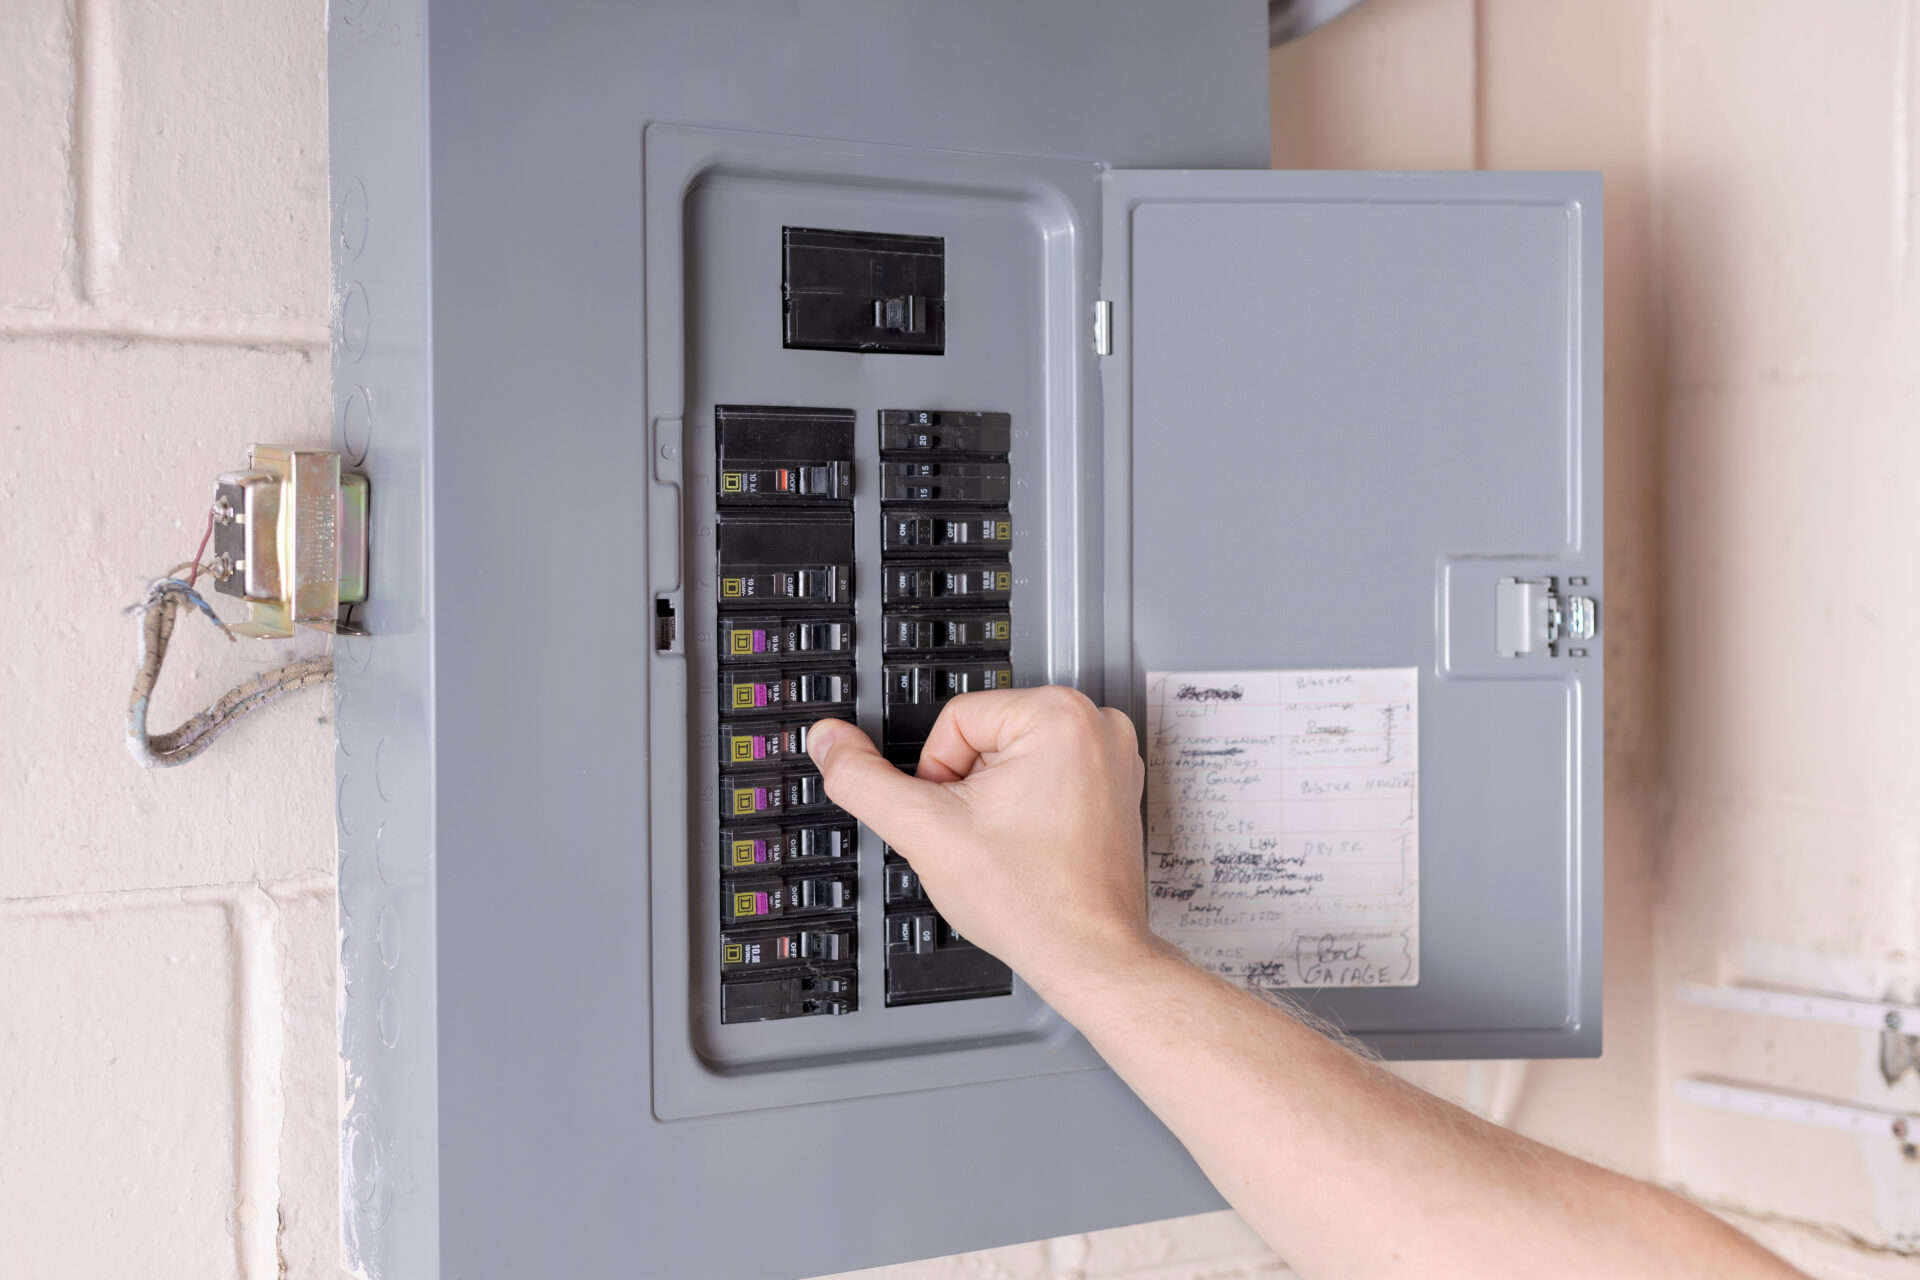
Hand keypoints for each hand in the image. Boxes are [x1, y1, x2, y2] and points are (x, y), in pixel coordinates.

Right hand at [807, 687, 1159, 995]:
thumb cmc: (1032, 902)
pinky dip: (1028, 811)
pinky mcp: (1115, 786)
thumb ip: (863, 780)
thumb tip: (830, 740)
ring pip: (1010, 760)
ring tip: (1015, 848)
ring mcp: (1112, 755)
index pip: (954, 722)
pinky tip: (1034, 850)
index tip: (963, 819)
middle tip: (989, 839)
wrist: (1086, 957)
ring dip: (996, 803)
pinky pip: (1043, 778)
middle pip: (983, 738)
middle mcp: (1096, 723)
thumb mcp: (924, 831)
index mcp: (1059, 714)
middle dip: (968, 791)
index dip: (940, 778)